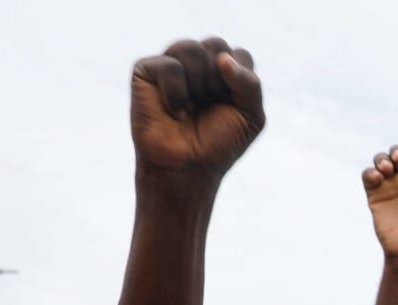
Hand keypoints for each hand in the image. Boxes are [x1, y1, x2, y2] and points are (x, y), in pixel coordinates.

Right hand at [129, 38, 262, 182]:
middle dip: (219, 81)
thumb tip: (222, 57)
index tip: (231, 107)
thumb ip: (250, 83)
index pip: (240, 55)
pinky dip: (176, 93)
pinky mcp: (147, 70)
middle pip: (216, 45)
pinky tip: (173, 109)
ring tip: (191, 106)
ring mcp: (172, 64)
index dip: (240, 84)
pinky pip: (170, 66)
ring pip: (192, 49)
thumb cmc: (219, 142)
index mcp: (224, 70)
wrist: (188, 167)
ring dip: (199, 85)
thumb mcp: (251, 116)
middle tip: (209, 105)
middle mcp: (198, 63)